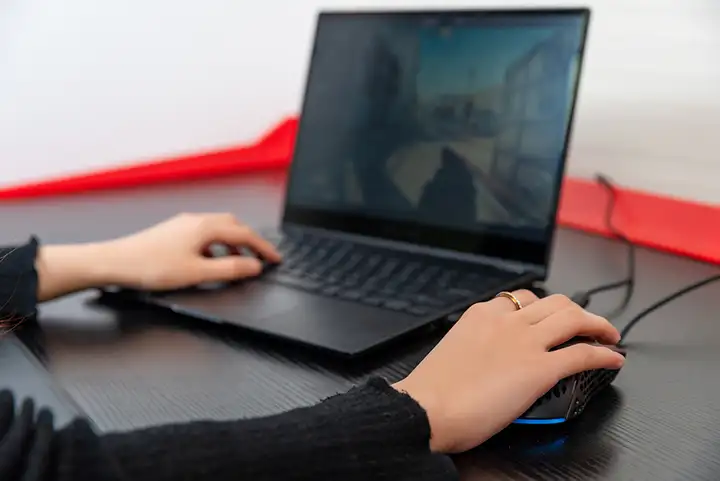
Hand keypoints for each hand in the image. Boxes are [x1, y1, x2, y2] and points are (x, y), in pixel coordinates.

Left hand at [36, 213, 280, 299]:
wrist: (114, 262)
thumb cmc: (150, 266)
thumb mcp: (197, 273)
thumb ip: (229, 270)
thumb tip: (254, 266)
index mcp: (205, 227)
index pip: (245, 235)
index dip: (264, 248)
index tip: (276, 259)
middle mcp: (196, 221)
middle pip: (234, 226)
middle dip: (251, 242)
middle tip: (262, 258)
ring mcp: (183, 225)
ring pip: (219, 230)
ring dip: (234, 245)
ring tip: (239, 264)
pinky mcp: (174, 232)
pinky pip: (205, 234)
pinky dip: (217, 246)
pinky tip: (212, 261)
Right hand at [393, 290, 623, 453]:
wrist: (427, 408)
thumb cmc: (432, 390)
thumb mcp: (454, 350)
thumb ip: (475, 344)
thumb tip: (487, 357)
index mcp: (482, 315)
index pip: (522, 300)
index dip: (543, 307)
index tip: (550, 316)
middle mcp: (507, 321)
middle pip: (555, 303)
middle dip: (577, 310)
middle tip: (587, 322)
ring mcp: (526, 343)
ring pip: (574, 319)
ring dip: (598, 324)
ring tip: (609, 334)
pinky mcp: (541, 369)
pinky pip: (583, 354)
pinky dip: (603, 354)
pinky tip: (613, 358)